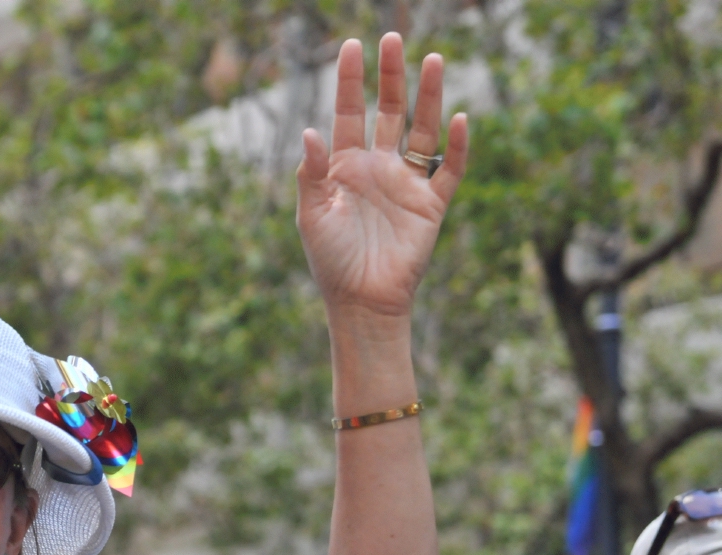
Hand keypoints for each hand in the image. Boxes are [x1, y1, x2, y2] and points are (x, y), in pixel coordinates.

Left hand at [296, 33, 467, 320]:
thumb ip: (310, 173)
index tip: (352, 46)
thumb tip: (310, 131)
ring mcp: (407, 184)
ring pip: (423, 130)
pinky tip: (458, 119)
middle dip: (391, 76)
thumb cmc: (331, 261)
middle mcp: (378, 168)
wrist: (361, 301)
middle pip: (390, 112)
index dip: (350, 81)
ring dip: (429, 97)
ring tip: (433, 60)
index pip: (349, 114)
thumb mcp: (312, 215)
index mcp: (344, 168)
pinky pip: (450, 169)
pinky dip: (457, 146)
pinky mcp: (431, 205)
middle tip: (393, 38)